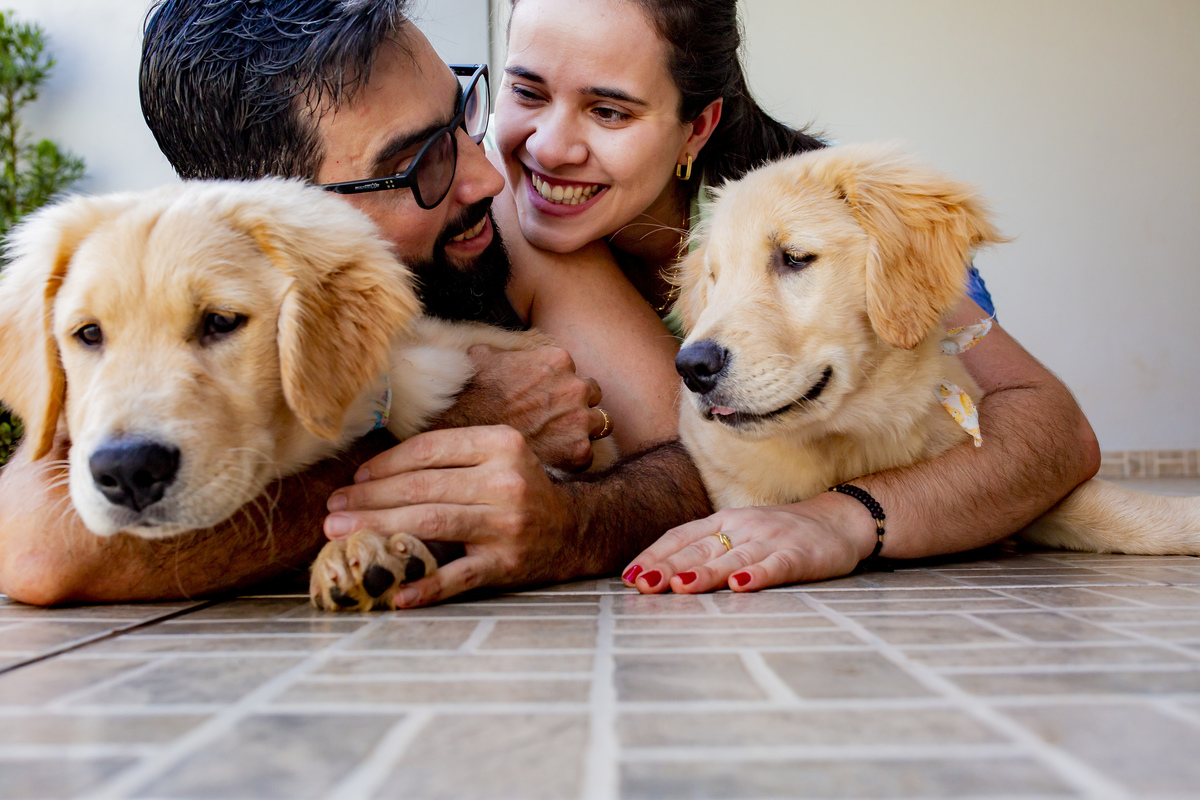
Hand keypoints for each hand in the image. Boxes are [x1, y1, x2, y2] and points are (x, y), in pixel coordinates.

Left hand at [323, 425, 580, 606]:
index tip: (355, 479)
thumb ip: (450, 454)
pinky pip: (458, 577)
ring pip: (431, 524)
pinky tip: (397, 594)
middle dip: (370, 498)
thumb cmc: (520, 489)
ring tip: (340, 535)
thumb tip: (375, 468)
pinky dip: (426, 588)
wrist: (574, 530)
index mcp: (500, 444)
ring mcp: (506, 525)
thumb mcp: (497, 456)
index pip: (429, 450)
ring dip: (379, 529)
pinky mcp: (507, 564)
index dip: (385, 464)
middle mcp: (505, 481)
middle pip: (423, 487)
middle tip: (333, 510)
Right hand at [438, 344, 606, 471]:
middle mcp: (575, 387)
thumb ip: (500, 352)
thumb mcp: (483, 356)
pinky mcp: (578, 450)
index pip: (575, 372)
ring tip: (560, 441)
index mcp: (558, 361)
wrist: (463, 428)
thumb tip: (491, 352)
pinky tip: (552, 460)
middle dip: (578, 406)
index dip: (561, 387)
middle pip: (593, 396)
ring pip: (600, 423)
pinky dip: (572, 459)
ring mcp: (579, 419)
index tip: (545, 400)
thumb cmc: (471, 393)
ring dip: (583, 431)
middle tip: (556, 421)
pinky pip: (587, 455)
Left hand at [622, 493, 877, 593]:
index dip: (654, 555)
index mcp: (724, 521)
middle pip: (699, 548)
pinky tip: (740, 587)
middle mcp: (742, 526)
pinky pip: (775, 565)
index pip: (681, 536)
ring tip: (679, 587)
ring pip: (731, 557)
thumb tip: (661, 575)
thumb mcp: (739, 535)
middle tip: (642, 585)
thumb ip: (706, 551)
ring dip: (704, 572)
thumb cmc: (780, 535)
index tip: (629, 577)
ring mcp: (771, 539)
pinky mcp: (799, 555)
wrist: (839, 521)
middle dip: (668, 567)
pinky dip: (757, 575)